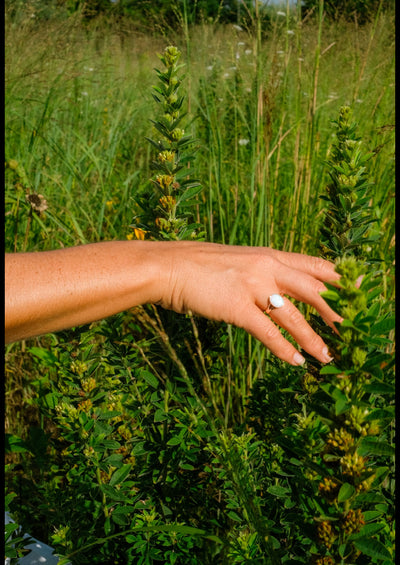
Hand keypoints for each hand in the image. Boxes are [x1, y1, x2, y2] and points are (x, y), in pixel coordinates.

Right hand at [157, 242, 341, 365]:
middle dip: (333, 312)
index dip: (339, 279)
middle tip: (348, 330)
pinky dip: (283, 349)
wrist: (169, 266)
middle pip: (312, 290)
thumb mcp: (238, 261)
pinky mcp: (237, 306)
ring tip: (327, 357)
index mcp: (269, 255)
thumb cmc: (201, 265)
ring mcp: (252, 286)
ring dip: (313, 339)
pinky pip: (268, 332)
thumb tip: (279, 286)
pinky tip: (295, 362)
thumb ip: (262, 270)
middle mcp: (266, 267)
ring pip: (294, 316)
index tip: (358, 290)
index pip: (314, 265)